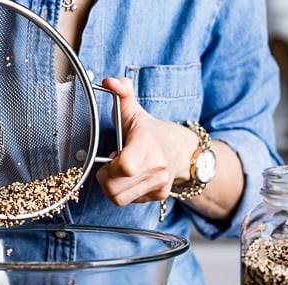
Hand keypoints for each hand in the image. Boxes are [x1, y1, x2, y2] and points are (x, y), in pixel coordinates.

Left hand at [95, 77, 191, 206]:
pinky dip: (125, 192)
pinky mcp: (158, 196)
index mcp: (148, 146)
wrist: (182, 150)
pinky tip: (131, 178)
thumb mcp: (134, 111)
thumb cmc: (151, 131)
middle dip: (105, 179)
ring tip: (120, 172)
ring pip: (120, 199)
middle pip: (115, 190)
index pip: (123, 167)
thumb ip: (121, 92)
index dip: (108, 168)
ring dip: (113, 187)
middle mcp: (156, 168)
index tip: (110, 157)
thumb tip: (108, 80)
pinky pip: (130, 201)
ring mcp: (158, 184)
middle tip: (110, 166)